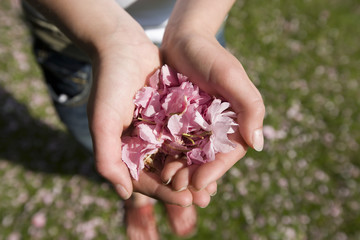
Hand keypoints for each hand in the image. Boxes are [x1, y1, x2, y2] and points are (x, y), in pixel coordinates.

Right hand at [87, 34, 215, 206]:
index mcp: (124, 149)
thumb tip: (122, 193)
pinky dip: (200, 146)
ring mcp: (158, 129)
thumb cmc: (108, 84)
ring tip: (214, 183)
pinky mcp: (172, 114)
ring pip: (179, 156)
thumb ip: (107, 158)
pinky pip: (187, 134)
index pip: (144, 179)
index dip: (164, 192)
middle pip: (165, 172)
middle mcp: (142, 143)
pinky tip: (215, 154)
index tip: (185, 200)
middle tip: (205, 198)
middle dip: (185, 185)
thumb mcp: (102, 122)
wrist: (122, 47)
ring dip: (195, 170)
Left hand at [160, 32, 264, 198]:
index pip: (228, 152)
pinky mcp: (176, 119)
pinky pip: (172, 141)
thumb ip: (249, 106)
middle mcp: (216, 125)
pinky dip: (166, 155)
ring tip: (166, 179)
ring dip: (179, 169)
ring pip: (189, 154)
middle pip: (207, 158)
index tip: (199, 184)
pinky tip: (156, 165)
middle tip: (178, 187)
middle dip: (194, 175)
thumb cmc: (209, 54)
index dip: (215, 170)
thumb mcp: (231, 75)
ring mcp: (196, 124)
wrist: (183, 38)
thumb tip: (257, 144)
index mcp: (234, 120)